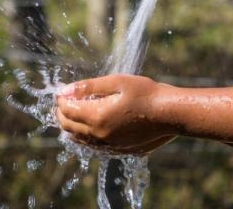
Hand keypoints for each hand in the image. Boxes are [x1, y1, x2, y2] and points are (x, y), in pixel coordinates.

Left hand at [54, 74, 176, 153]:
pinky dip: (85, 137)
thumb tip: (64, 90)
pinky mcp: (118, 150)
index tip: (61, 92)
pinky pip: (93, 146)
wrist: (171, 114)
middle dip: (62, 113)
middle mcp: (99, 135)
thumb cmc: (147, 93)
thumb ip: (89, 86)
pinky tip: (89, 129)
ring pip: (79, 139)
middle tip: (63, 103)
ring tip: (71, 115)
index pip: (67, 109)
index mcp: (97, 116)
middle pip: (69, 126)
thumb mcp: (118, 82)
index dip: (61, 99)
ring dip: (71, 127)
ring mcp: (108, 145)